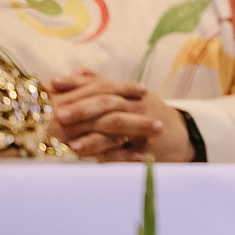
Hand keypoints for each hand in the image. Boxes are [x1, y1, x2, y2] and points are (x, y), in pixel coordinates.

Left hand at [50, 70, 193, 161]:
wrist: (181, 136)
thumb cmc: (147, 114)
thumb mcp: (128, 95)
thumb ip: (104, 85)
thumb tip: (79, 73)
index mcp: (126, 91)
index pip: (99, 83)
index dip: (76, 82)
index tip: (53, 84)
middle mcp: (135, 104)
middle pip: (107, 101)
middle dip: (82, 108)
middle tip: (58, 115)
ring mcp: (142, 124)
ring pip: (117, 124)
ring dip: (93, 135)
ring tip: (72, 144)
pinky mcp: (146, 147)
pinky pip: (126, 151)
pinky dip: (110, 156)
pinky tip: (95, 162)